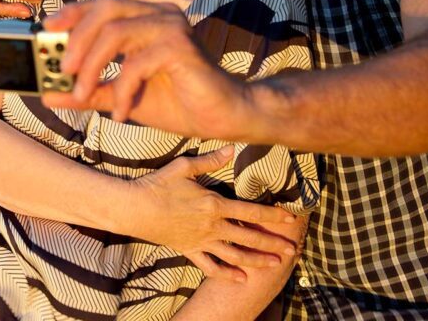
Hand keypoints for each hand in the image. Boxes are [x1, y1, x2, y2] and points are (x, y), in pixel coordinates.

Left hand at [43, 0, 250, 140]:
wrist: (225, 118)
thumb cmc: (177, 102)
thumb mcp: (123, 97)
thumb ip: (89, 92)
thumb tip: (48, 94)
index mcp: (144, 18)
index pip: (101, 4)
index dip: (72, 12)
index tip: (47, 29)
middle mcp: (158, 13)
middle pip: (105, 9)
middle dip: (77, 38)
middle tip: (63, 68)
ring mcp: (170, 26)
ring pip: (115, 33)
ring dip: (93, 66)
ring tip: (82, 95)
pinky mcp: (180, 46)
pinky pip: (137, 62)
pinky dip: (123, 90)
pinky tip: (122, 114)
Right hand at [126, 147, 299, 282]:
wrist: (136, 208)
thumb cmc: (159, 184)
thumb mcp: (184, 167)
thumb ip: (211, 160)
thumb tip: (232, 149)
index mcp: (214, 204)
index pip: (251, 211)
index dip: (272, 215)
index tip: (290, 219)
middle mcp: (212, 226)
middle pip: (249, 237)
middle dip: (272, 243)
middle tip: (292, 250)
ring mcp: (202, 241)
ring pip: (236, 255)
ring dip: (257, 261)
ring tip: (275, 265)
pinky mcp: (189, 250)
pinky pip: (212, 266)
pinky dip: (228, 274)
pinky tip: (241, 278)